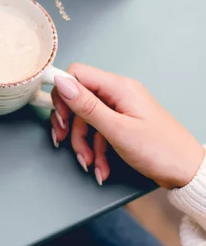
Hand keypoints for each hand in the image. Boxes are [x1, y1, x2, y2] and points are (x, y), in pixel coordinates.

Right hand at [49, 63, 203, 188]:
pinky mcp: (121, 124)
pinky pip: (97, 133)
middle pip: (78, 101)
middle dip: (71, 125)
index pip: (77, 74)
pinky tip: (100, 166)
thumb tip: (63, 83)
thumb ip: (87, 106)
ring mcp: (120, 109)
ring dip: (82, 144)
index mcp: (119, 88)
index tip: (59, 116)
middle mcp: (119, 94)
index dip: (63, 94)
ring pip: (85, 121)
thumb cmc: (161, 150)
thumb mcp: (117, 129)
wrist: (185, 171)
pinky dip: (94, 151)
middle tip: (65, 140)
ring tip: (90, 162)